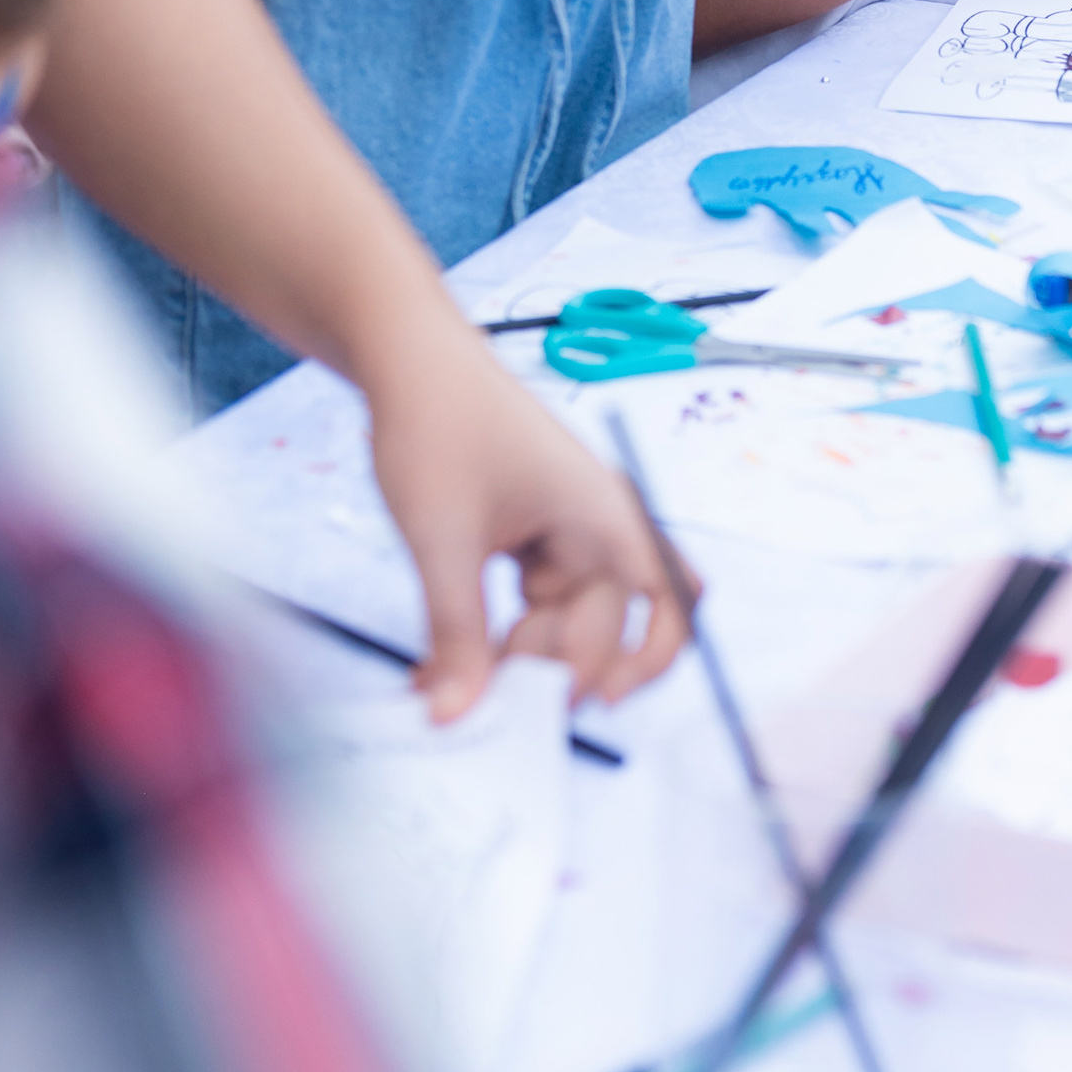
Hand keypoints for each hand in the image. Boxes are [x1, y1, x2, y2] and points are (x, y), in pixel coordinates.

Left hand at [357, 312, 687, 716]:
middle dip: (556, 668)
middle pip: (608, 628)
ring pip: (567, 623)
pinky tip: (453, 657)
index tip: (583, 704)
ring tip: (455, 676)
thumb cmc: (439, 422)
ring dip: (523, 657)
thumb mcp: (443, 539)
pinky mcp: (531, 541)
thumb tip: (456, 713)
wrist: (406, 359)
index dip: (640, 665)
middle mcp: (599, 527)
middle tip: (489, 690)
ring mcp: (565, 535)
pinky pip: (533, 606)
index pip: (665, 609)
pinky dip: (497, 636)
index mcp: (606, 516)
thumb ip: (456, 633)